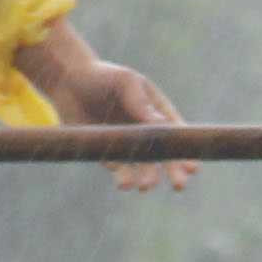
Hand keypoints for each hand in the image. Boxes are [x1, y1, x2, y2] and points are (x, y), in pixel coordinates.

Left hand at [20, 30, 195, 192]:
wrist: (68, 82)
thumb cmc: (102, 76)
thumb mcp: (125, 82)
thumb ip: (141, 102)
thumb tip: (160, 123)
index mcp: (157, 111)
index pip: (176, 134)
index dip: (186, 151)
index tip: (193, 167)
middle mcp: (146, 131)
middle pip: (165, 155)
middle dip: (173, 171)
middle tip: (179, 186)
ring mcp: (128, 144)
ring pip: (143, 167)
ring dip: (148, 178)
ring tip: (145, 186)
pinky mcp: (108, 153)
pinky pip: (119, 169)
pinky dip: (124, 178)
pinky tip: (125, 184)